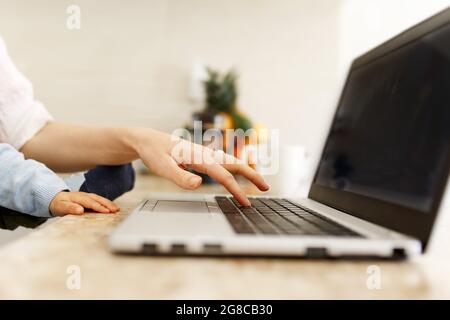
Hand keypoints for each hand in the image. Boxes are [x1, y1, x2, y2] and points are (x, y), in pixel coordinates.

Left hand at [49, 191, 118, 215]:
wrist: (56, 198)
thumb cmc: (59, 204)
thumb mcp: (61, 207)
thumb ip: (70, 208)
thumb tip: (80, 210)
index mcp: (78, 197)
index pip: (90, 202)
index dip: (99, 207)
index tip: (107, 211)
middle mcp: (85, 195)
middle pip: (98, 199)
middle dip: (107, 204)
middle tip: (115, 210)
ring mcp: (88, 196)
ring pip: (100, 199)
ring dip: (109, 203)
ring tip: (117, 209)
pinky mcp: (90, 198)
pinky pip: (99, 200)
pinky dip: (107, 203)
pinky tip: (112, 207)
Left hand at [131, 128, 269, 205]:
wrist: (148, 140)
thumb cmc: (154, 153)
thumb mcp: (162, 167)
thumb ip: (180, 177)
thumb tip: (198, 185)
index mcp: (199, 157)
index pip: (223, 176)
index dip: (236, 190)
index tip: (246, 203)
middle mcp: (205, 154)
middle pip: (234, 163)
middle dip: (252, 175)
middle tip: (266, 188)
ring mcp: (205, 154)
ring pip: (231, 161)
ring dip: (246, 171)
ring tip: (259, 182)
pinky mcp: (202, 157)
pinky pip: (224, 162)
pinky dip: (235, 168)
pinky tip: (236, 174)